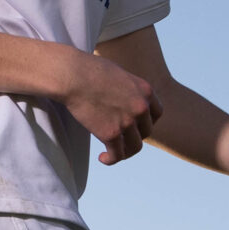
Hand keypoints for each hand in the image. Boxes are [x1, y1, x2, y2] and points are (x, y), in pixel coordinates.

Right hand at [59, 49, 162, 164]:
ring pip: (135, 147)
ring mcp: (127, 121)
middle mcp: (140, 107)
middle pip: (146, 131)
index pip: (156, 113)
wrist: (72, 75)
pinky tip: (102, 158)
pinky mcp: (111, 133)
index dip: (146, 122)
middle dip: (134, 136)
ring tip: (113, 152)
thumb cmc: (88, 69)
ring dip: (125, 151)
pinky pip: (117, 154)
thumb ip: (127, 89)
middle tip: (120, 137)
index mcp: (145, 90)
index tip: (134, 125)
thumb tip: (123, 99)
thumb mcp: (119, 74)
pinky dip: (111, 159)